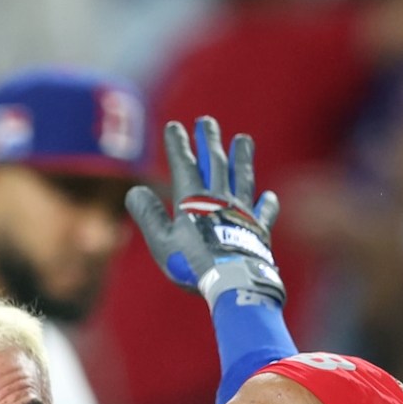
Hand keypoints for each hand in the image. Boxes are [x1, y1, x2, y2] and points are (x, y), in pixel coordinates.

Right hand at [125, 115, 286, 308]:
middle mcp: (220, 199)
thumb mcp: (161, 242)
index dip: (178, 144)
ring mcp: (241, 212)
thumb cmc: (193, 264)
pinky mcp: (258, 229)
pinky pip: (263, 212)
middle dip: (210, 140)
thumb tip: (134, 190)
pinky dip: (265, 203)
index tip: (174, 126)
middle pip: (216, 162)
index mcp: (193, 200)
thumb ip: (148, 215)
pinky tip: (268, 195)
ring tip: (244, 140)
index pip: (184, 163)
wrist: (233, 282)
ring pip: (243, 177)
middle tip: (207, 121)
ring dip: (242, 157)